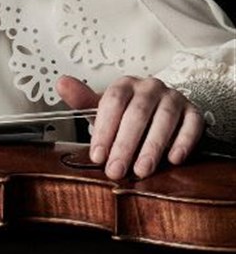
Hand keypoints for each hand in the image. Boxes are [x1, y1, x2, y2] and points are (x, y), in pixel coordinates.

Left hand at [56, 74, 204, 179]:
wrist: (160, 111)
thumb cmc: (128, 113)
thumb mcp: (104, 108)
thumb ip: (82, 100)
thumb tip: (61, 83)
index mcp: (125, 84)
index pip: (113, 102)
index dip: (105, 129)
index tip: (97, 155)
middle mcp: (149, 87)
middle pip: (137, 112)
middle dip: (125, 144)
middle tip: (116, 170)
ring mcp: (173, 98)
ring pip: (164, 119)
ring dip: (152, 146)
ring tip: (141, 170)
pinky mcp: (193, 112)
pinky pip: (191, 125)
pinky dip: (183, 142)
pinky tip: (173, 159)